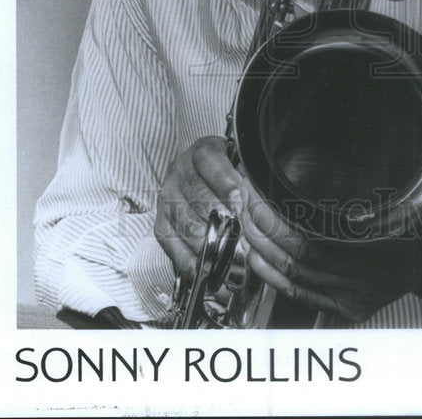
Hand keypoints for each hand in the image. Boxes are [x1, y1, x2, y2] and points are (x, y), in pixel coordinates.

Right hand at [155, 136, 242, 278]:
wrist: (197, 172)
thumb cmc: (226, 171)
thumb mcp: (239, 164)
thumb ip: (248, 182)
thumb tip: (260, 211)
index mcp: (202, 152)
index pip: (212, 164)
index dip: (226, 185)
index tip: (240, 205)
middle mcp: (180, 172)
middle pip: (199, 198)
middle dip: (222, 221)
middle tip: (241, 240)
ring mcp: (167, 197)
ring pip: (187, 224)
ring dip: (209, 244)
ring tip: (229, 258)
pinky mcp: (161, 220)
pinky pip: (171, 243)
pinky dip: (190, 260)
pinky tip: (206, 270)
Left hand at [238, 181, 421, 322]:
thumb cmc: (405, 214)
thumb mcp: (384, 192)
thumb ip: (345, 185)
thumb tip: (295, 165)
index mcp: (374, 246)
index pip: (307, 240)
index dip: (273, 218)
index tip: (255, 194)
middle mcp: (366, 279)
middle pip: (295, 259)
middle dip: (260, 229)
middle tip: (243, 203)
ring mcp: (356, 297)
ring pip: (291, 277)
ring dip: (260, 248)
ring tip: (246, 222)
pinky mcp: (349, 309)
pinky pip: (298, 294)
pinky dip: (271, 274)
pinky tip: (257, 254)